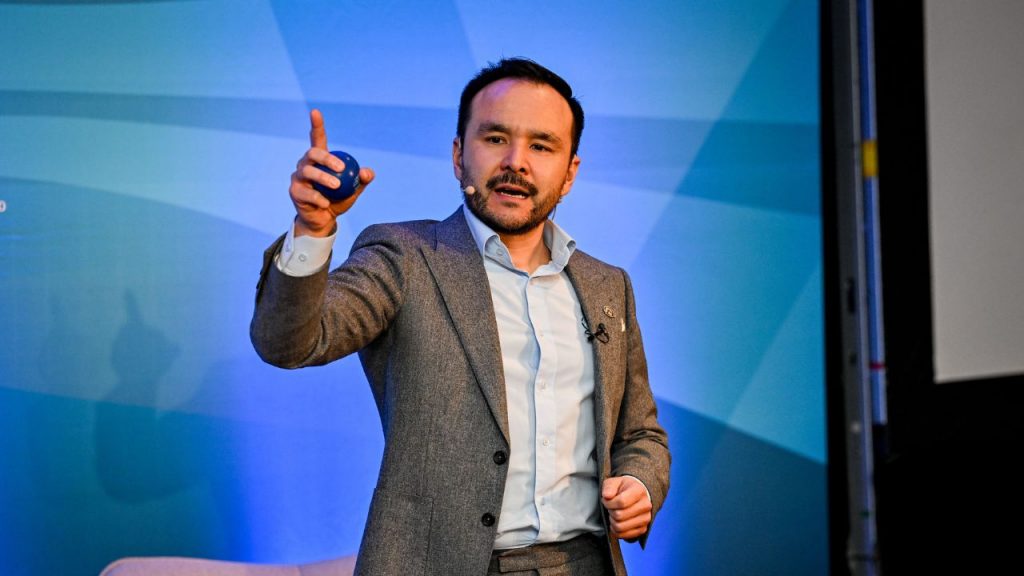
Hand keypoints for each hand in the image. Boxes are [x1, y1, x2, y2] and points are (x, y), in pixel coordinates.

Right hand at [289, 109, 374, 236]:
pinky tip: (326, 204)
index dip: (316, 125)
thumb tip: (367, 172)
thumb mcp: (354, 190)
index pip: (317, 138)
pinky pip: (306, 192)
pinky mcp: (294, 191)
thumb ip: (361, 180)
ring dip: (324, 178)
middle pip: (313, 153)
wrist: (324, 220)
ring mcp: (298, 177)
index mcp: (320, 159)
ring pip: (308, 171)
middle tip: (342, 168)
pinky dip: (318, 198)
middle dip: (327, 158)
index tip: (315, 111)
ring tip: (337, 187)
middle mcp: (306, 164)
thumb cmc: (338, 200)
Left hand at [601, 476, 652, 539]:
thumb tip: (607, 496)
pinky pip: (624, 536)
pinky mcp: (643, 529)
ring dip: (612, 521)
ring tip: (614, 514)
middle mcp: (646, 505)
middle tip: (611, 507)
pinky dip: (616, 531)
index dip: (609, 503)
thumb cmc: (624, 488)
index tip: (607, 500)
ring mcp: (646, 519)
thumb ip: (609, 487)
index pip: (621, 502)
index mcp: (639, 491)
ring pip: (620, 527)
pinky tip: (617, 522)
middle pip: (619, 515)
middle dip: (610, 512)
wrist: (636, 495)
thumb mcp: (614, 482)